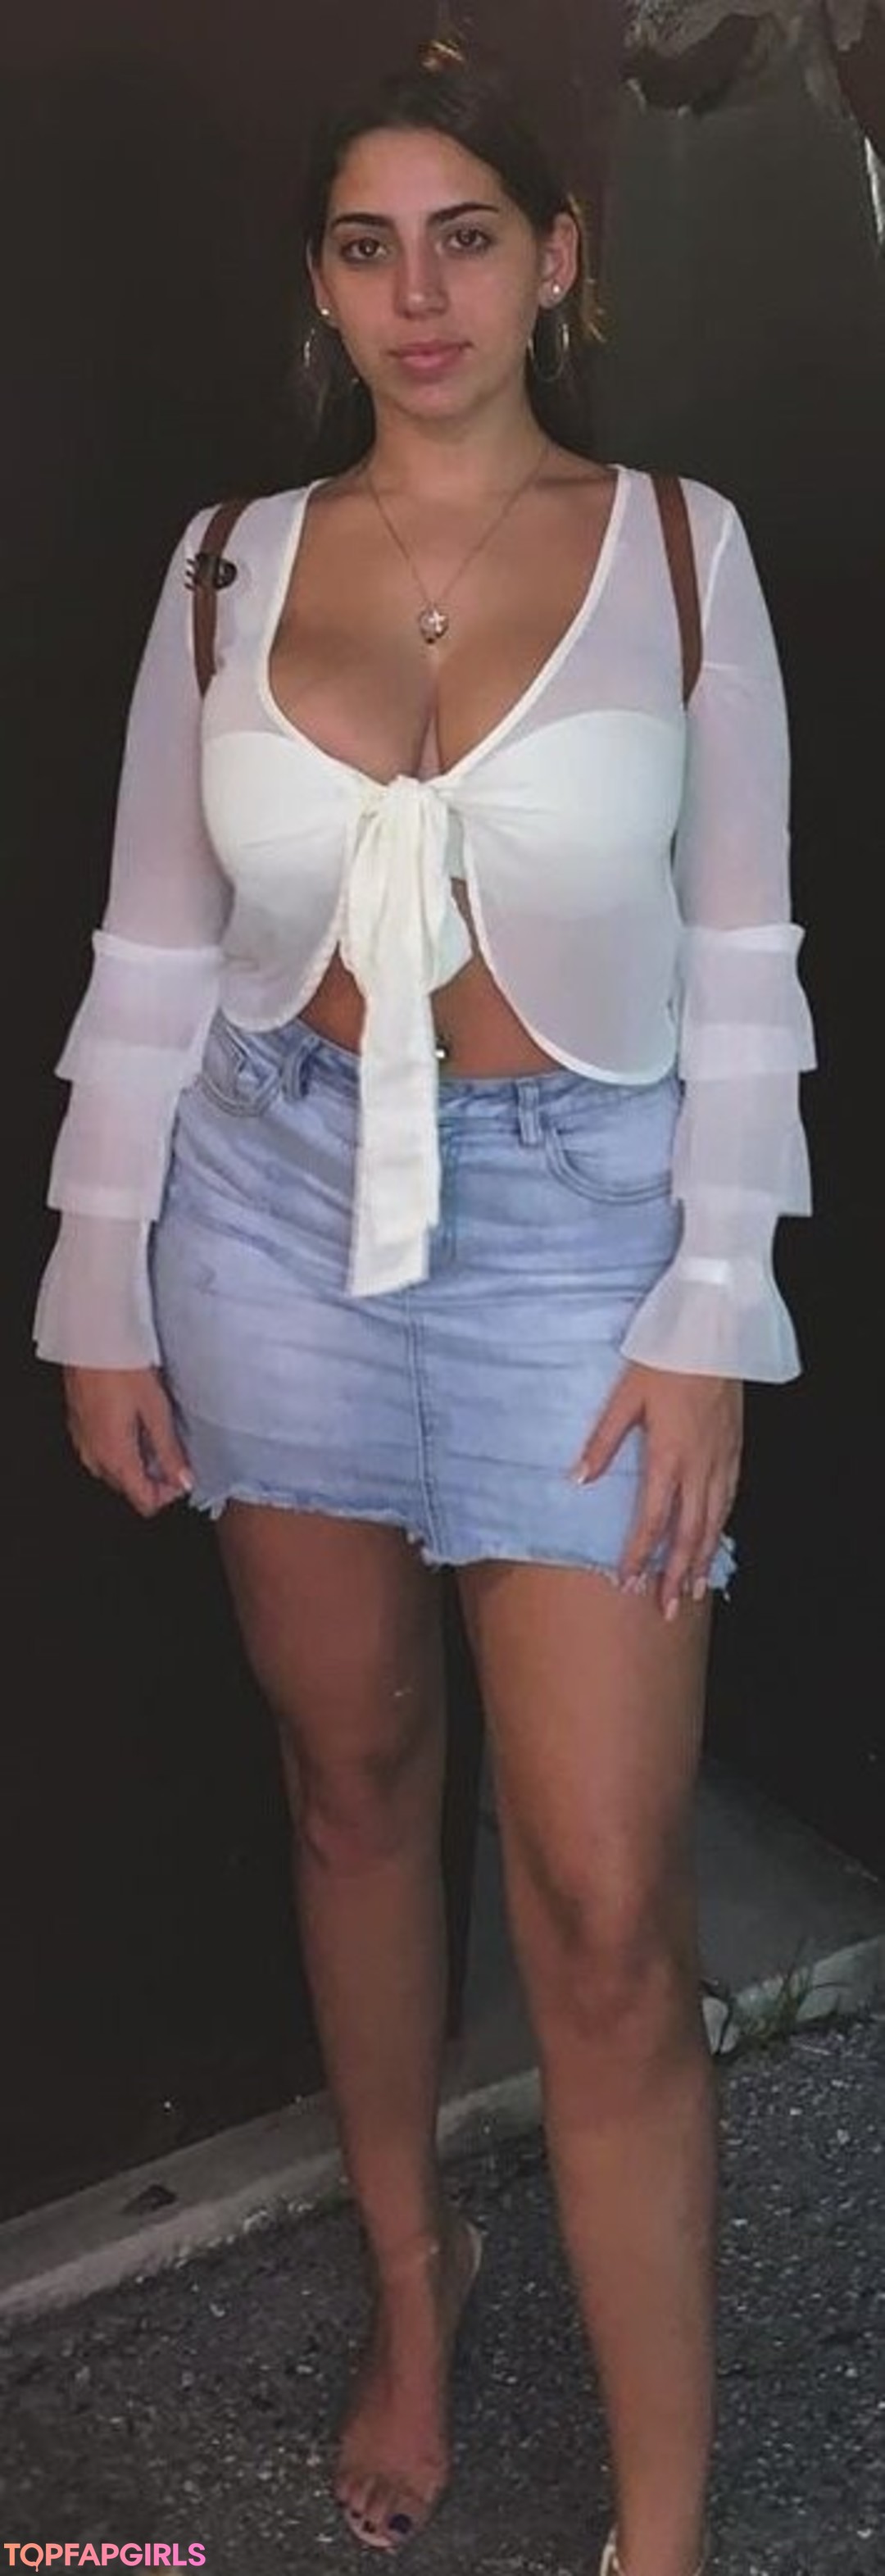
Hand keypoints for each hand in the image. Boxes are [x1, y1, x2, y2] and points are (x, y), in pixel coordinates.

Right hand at [63, 1367, 193, 1518]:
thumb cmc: (120, 1367)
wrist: (90, 1339)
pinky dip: (121, 1448)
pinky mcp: (79, 1425)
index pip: (143, 1501)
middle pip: (128, 1488)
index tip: (183, 1475)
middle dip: (154, 1479)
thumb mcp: (156, 1410)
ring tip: (156, 1435)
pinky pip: (101, 1451)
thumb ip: (169, 1450)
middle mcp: (95, 1455)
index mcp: (116, 1457)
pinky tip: (135, 1424)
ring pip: (114, 1471)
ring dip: (138, 1463)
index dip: (168, 1495)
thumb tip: (183, 1479)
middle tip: (175, 1454)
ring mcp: (83, 1441)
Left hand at [570, 1361, 742, 1619]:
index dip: (640, 1555)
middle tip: (665, 1609)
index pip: (652, 1519)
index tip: (629, 1583)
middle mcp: (699, 1465)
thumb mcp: (625, 1395)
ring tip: (692, 1590)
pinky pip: (729, 1498)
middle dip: (676, 1574)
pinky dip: (721, 1527)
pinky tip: (714, 1540)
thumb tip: (578, 1478)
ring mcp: (722, 1458)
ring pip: (714, 1521)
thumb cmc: (665, 1357)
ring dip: (701, 1559)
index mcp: (668, 1455)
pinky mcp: (734, 1447)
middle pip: (689, 1532)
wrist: (715, 1329)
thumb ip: (603, 1440)